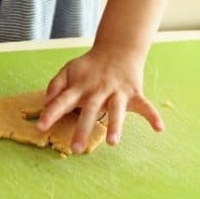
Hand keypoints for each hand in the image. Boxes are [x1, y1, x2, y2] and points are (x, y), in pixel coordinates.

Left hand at [36, 44, 163, 151]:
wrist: (117, 49)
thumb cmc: (90, 66)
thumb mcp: (69, 69)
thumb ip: (56, 84)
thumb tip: (45, 101)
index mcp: (80, 86)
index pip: (63, 100)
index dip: (51, 113)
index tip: (40, 127)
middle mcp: (98, 90)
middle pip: (89, 110)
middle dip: (82, 129)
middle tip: (76, 149)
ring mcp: (117, 91)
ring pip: (116, 110)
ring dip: (116, 125)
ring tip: (113, 143)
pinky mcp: (134, 93)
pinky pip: (145, 105)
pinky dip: (152, 116)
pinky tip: (159, 128)